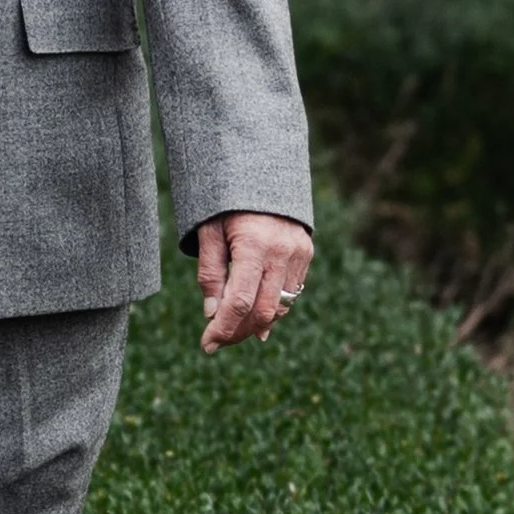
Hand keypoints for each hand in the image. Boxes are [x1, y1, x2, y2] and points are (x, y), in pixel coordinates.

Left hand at [197, 211, 312, 350]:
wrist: (263, 169)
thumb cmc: (227, 201)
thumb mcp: (208, 230)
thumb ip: (210, 272)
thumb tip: (212, 313)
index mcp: (255, 245)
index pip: (240, 301)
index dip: (223, 328)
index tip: (207, 344)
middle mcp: (282, 252)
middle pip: (263, 311)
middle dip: (238, 332)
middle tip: (217, 342)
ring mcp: (299, 254)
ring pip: (280, 306)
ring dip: (255, 324)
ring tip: (231, 331)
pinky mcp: (306, 253)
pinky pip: (291, 293)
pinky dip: (271, 308)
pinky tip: (254, 320)